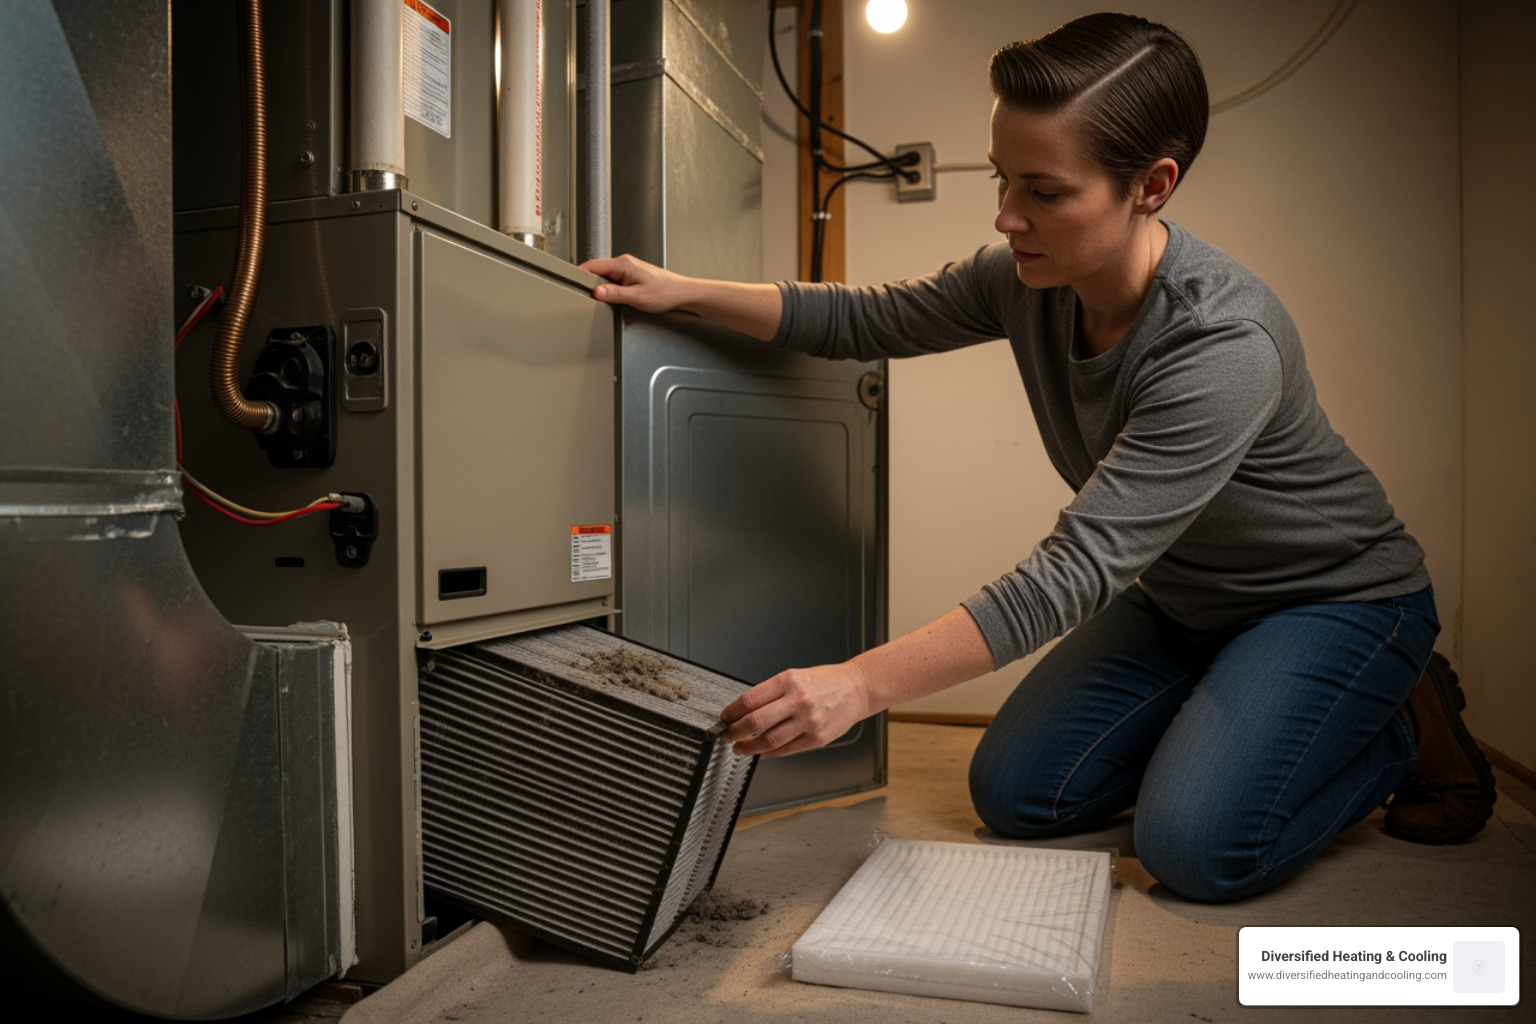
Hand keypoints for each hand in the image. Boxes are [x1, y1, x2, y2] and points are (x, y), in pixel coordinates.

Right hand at [579, 254, 691, 312]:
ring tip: (595, 297)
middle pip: (596, 269)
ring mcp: (627, 268)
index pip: (592, 265)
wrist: (681, 293)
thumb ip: (614, 294)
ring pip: (604, 275)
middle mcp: (623, 263)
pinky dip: (607, 287)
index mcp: (623, 264)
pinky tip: (609, 296)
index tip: (570, 283)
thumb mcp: (637, 297)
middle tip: (580, 295)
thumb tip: (596, 291)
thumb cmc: (664, 293)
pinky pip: (612, 279)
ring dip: (598, 285)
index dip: (579, 274)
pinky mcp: (630, 275)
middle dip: (587, 281)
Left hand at [719, 661, 874, 757]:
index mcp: (789, 681)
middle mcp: (798, 700)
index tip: (725, 717)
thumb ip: (773, 692)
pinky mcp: (817, 738)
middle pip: (755, 721)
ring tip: (741, 747)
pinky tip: (762, 752)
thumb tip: (746, 710)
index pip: (750, 699)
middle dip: (735, 732)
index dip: (732, 711)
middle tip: (727, 735)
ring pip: (769, 740)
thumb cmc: (827, 681)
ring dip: (749, 747)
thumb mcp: (796, 676)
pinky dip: (769, 753)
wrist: (858, 688)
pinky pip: (787, 750)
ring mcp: (809, 721)